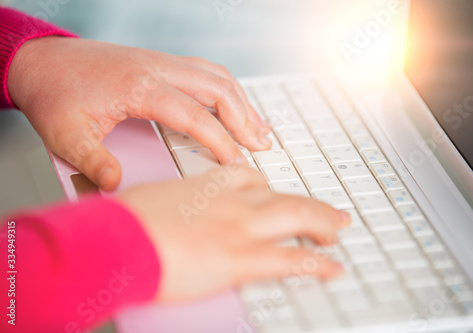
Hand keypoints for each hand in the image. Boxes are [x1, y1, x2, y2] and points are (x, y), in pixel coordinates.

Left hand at [7, 37, 270, 190]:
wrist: (43, 59)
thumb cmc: (55, 92)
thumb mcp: (65, 134)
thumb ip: (92, 162)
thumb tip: (117, 184)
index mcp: (141, 86)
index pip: (195, 116)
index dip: (222, 141)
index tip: (238, 163)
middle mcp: (158, 69)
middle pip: (218, 89)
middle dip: (245, 119)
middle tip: (261, 146)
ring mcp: (161, 62)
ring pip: (216, 76)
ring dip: (242, 102)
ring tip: (259, 127)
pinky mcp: (160, 63)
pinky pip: (205, 71)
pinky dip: (227, 89)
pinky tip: (233, 104)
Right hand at [118, 166, 349, 301]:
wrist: (114, 238)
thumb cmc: (125, 220)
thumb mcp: (151, 200)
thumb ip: (172, 204)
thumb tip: (169, 211)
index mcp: (208, 185)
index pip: (251, 178)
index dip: (271, 187)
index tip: (279, 194)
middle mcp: (231, 201)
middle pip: (285, 196)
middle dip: (313, 205)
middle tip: (330, 212)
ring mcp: (240, 227)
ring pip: (297, 217)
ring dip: (323, 225)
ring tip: (337, 231)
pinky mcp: (240, 258)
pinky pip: (290, 259)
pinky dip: (317, 264)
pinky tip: (331, 268)